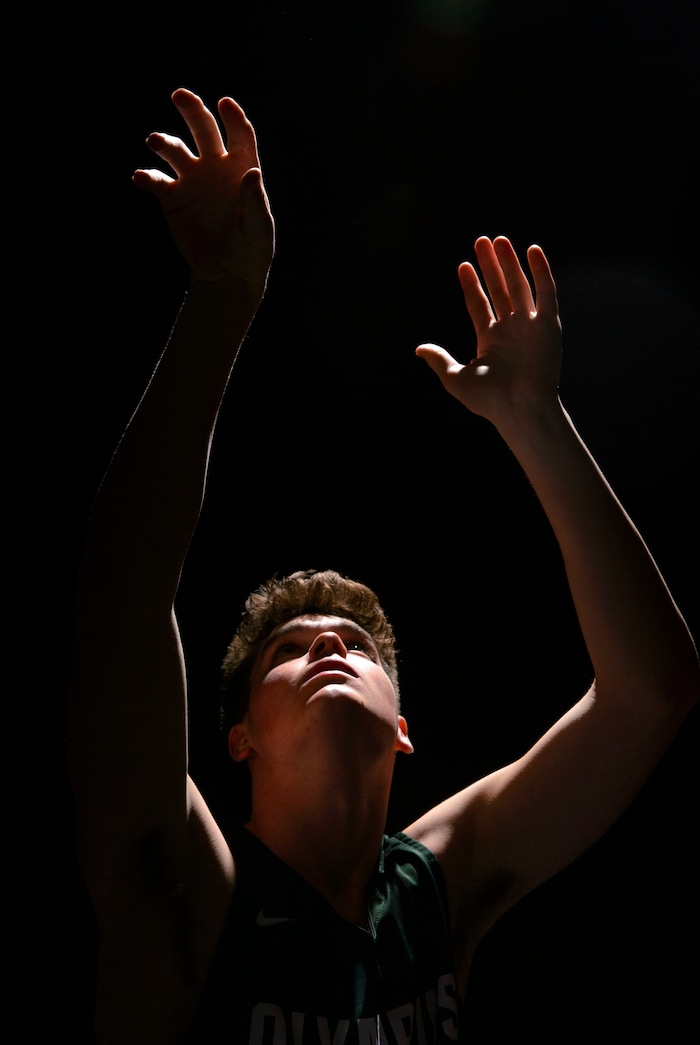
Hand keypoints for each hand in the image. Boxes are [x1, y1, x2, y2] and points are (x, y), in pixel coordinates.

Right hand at [133, 89, 274, 286]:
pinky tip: (141, 177)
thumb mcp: (259, 230)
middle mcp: (215, 166)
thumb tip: (251, 173)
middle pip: (202, 129)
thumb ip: (255, 202)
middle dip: (192, 110)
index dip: (233, 117)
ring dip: (164, 142)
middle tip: (179, 95)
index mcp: (241, 168)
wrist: (227, 273)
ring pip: (175, 149)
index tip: (224, 104)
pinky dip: (146, 176)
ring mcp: (192, 180)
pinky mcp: (172, 198)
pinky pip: (156, 180)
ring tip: (155, 141)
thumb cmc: (251, 250)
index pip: (239, 134)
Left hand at [416, 237, 561, 430]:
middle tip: (481, 240)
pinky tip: (532, 250)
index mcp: (490, 341)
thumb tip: (419, 349)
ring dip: (509, 263)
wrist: (520, 408)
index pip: (479, 305)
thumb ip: (439, 361)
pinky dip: (541, 272)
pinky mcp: (548, 325)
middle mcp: (510, 331)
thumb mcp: (456, 379)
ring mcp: (530, 327)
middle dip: (490, 266)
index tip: (463, 265)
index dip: (471, 285)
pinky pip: (546, 293)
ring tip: (499, 240)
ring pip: (519, 286)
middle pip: (499, 290)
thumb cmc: (489, 400)